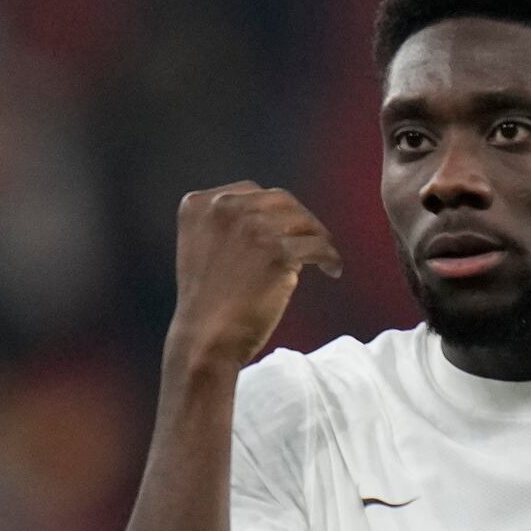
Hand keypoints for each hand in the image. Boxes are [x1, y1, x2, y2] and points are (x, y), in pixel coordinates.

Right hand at [165, 184, 341, 369]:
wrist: (205, 339)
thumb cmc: (206, 303)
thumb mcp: (201, 248)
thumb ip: (226, 225)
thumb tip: (273, 216)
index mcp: (199, 205)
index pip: (251, 191)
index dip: (274, 211)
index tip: (287, 228)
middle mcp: (223, 208)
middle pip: (281, 201)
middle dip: (300, 220)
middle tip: (314, 239)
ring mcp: (250, 227)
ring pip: (303, 221)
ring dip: (319, 237)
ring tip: (325, 256)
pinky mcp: (276, 250)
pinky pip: (318, 246)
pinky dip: (330, 258)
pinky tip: (331, 270)